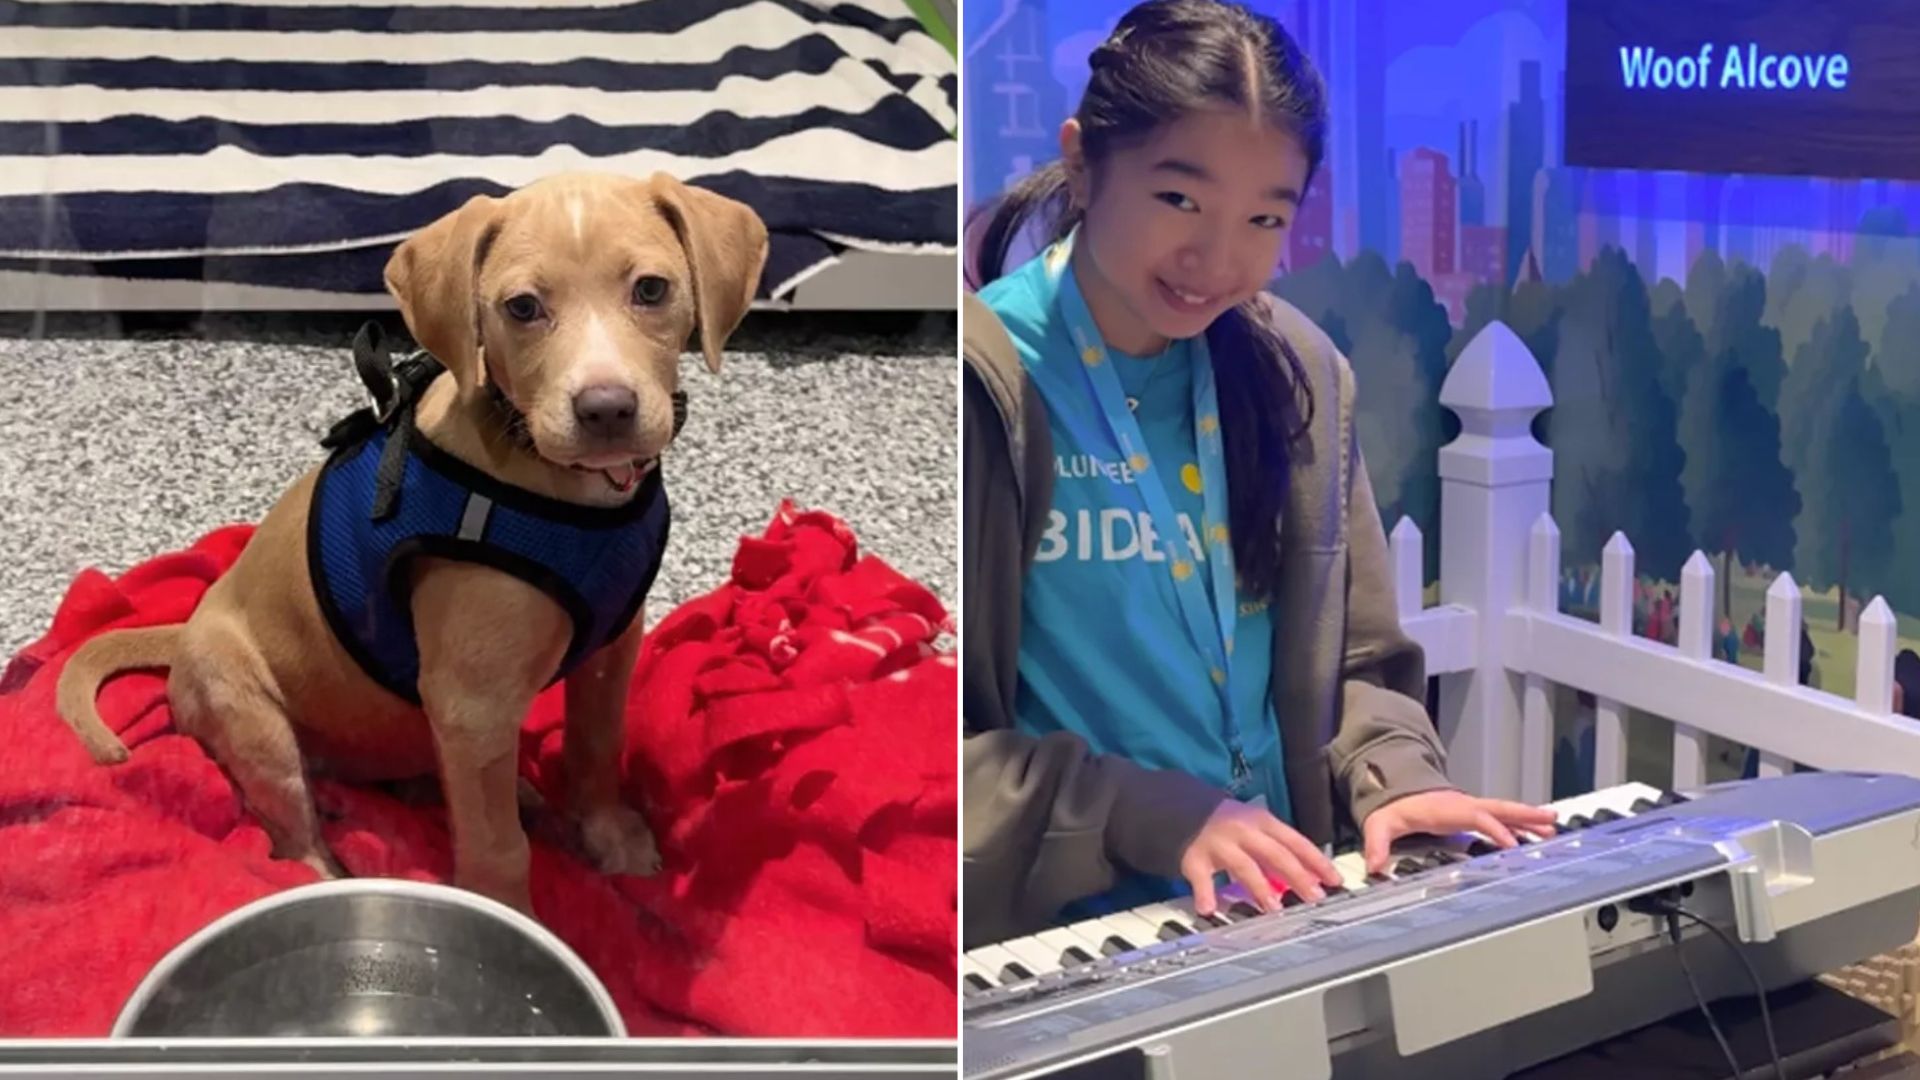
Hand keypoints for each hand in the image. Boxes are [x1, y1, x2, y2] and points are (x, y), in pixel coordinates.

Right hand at [1180, 799, 1342, 916]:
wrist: (1182, 807)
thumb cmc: (1227, 824)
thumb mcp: (1255, 828)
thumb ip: (1277, 850)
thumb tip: (1307, 876)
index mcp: (1262, 822)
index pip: (1296, 841)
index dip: (1316, 861)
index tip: (1334, 880)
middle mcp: (1243, 830)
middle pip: (1275, 853)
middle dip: (1297, 876)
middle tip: (1313, 897)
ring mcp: (1219, 844)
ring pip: (1243, 866)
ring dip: (1259, 887)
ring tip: (1272, 907)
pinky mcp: (1194, 858)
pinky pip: (1201, 878)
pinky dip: (1204, 893)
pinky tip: (1209, 908)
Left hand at [1362, 789, 1557, 874]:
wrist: (1396, 793)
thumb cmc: (1393, 809)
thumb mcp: (1380, 824)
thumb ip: (1377, 843)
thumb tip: (1375, 865)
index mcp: (1445, 809)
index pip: (1476, 817)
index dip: (1494, 829)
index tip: (1512, 844)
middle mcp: (1462, 805)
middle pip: (1499, 807)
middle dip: (1525, 814)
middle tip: (1550, 820)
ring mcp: (1470, 808)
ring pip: (1504, 811)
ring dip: (1528, 818)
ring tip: (1554, 827)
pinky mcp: (1473, 814)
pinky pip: (1501, 818)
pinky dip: (1520, 823)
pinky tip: (1536, 833)